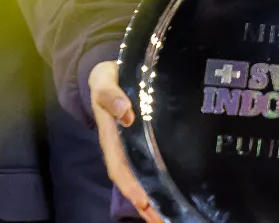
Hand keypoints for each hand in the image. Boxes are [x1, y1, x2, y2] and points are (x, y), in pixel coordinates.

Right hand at [91, 60, 162, 222]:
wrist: (112, 71)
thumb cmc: (109, 77)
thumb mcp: (103, 81)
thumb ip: (110, 94)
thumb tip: (125, 111)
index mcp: (112, 137)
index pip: (120, 168)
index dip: (131, 186)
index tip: (144, 201)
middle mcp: (122, 148)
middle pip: (133, 181)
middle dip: (146, 203)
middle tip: (164, 221)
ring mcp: (133, 147)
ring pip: (143, 178)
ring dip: (155, 199)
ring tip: (171, 218)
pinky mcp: (146, 142)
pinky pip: (152, 166)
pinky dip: (161, 183)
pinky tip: (175, 195)